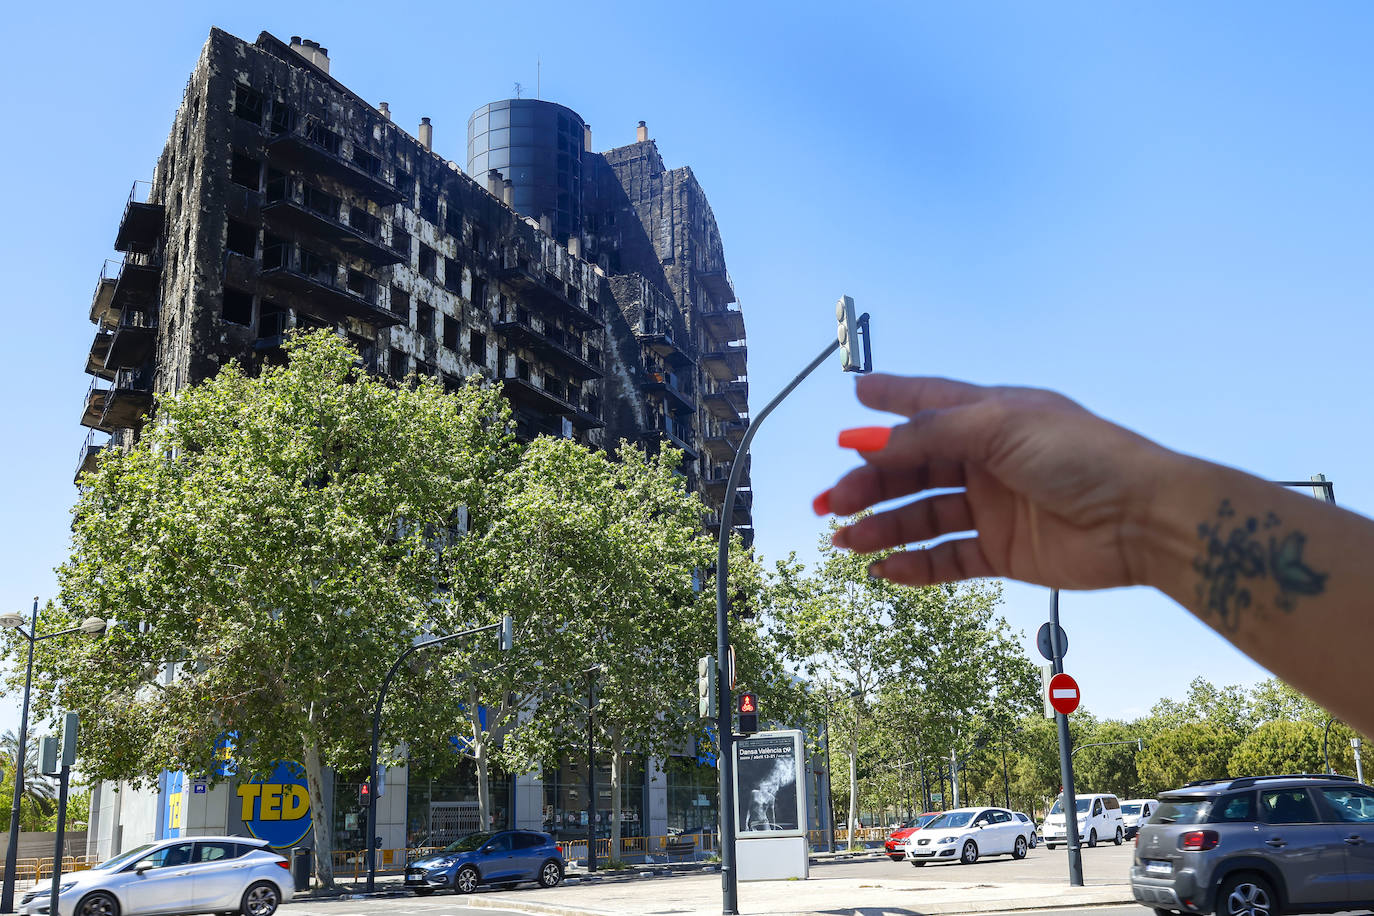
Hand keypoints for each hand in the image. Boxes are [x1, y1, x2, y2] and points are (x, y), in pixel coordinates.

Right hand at [822, 374, 1177, 589]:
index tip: (855, 395)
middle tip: (830, 503)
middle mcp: (987, 459)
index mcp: (989, 416)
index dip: (890, 399)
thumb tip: (867, 440)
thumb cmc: (1082, 455)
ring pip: (922, 517)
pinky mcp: (1003, 552)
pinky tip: (885, 569)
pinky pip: (947, 559)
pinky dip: (915, 566)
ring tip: (845, 541)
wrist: (1141, 518)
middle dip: (868, 484)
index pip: (928, 403)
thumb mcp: (999, 427)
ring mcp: (993, 507)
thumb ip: (930, 434)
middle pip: (912, 469)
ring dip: (882, 527)